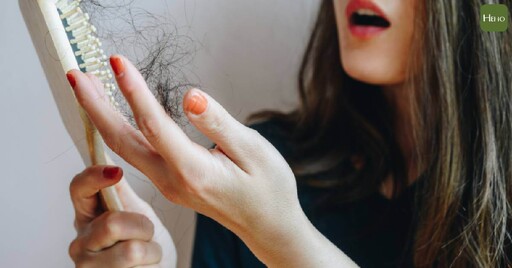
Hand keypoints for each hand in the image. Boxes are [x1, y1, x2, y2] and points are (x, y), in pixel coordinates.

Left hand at [66, 55, 356, 266]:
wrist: (267, 225)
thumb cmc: (268, 188)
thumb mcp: (254, 151)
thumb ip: (219, 124)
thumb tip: (190, 97)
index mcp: (193, 170)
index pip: (154, 125)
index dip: (134, 92)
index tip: (117, 63)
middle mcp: (173, 179)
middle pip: (122, 140)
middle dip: (95, 106)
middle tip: (76, 75)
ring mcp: (168, 184)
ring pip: (125, 148)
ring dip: (102, 117)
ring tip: (88, 88)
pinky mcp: (171, 182)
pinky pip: (135, 154)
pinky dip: (118, 130)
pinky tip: (113, 115)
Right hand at [68, 166, 175, 266]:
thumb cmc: (145, 242)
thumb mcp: (137, 212)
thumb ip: (121, 191)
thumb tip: (108, 155)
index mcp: (88, 215)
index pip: (79, 189)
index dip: (95, 177)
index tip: (117, 171)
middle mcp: (81, 241)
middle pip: (113, 223)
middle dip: (144, 228)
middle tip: (147, 234)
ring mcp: (88, 266)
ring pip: (131, 250)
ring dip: (151, 251)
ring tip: (148, 253)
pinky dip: (151, 266)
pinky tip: (144, 267)